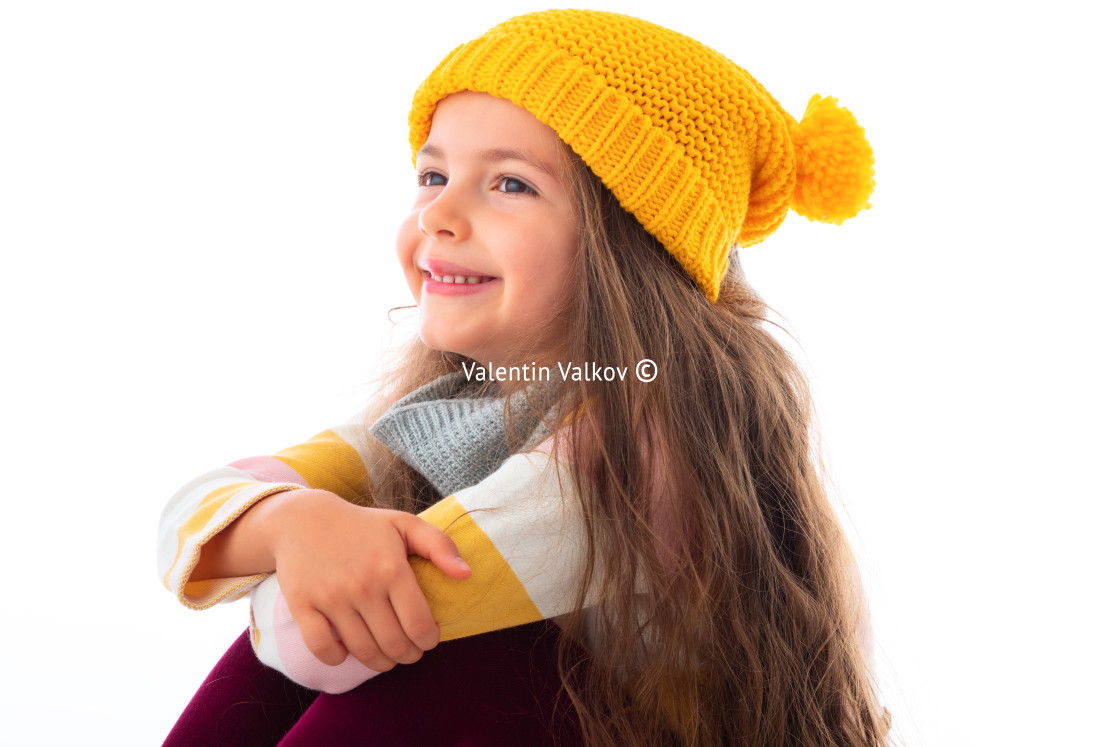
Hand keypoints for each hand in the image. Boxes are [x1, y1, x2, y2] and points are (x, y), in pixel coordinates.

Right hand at [267, 489, 471, 671]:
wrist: (302, 519)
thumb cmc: (362, 526)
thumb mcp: (404, 524)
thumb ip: (440, 546)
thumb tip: (467, 575)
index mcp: (391, 568)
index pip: (420, 626)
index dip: (429, 641)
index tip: (428, 637)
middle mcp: (362, 586)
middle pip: (395, 645)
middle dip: (409, 655)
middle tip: (410, 650)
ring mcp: (331, 598)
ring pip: (363, 652)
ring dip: (381, 662)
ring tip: (387, 655)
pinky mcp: (303, 606)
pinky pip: (324, 650)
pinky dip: (338, 658)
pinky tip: (348, 649)